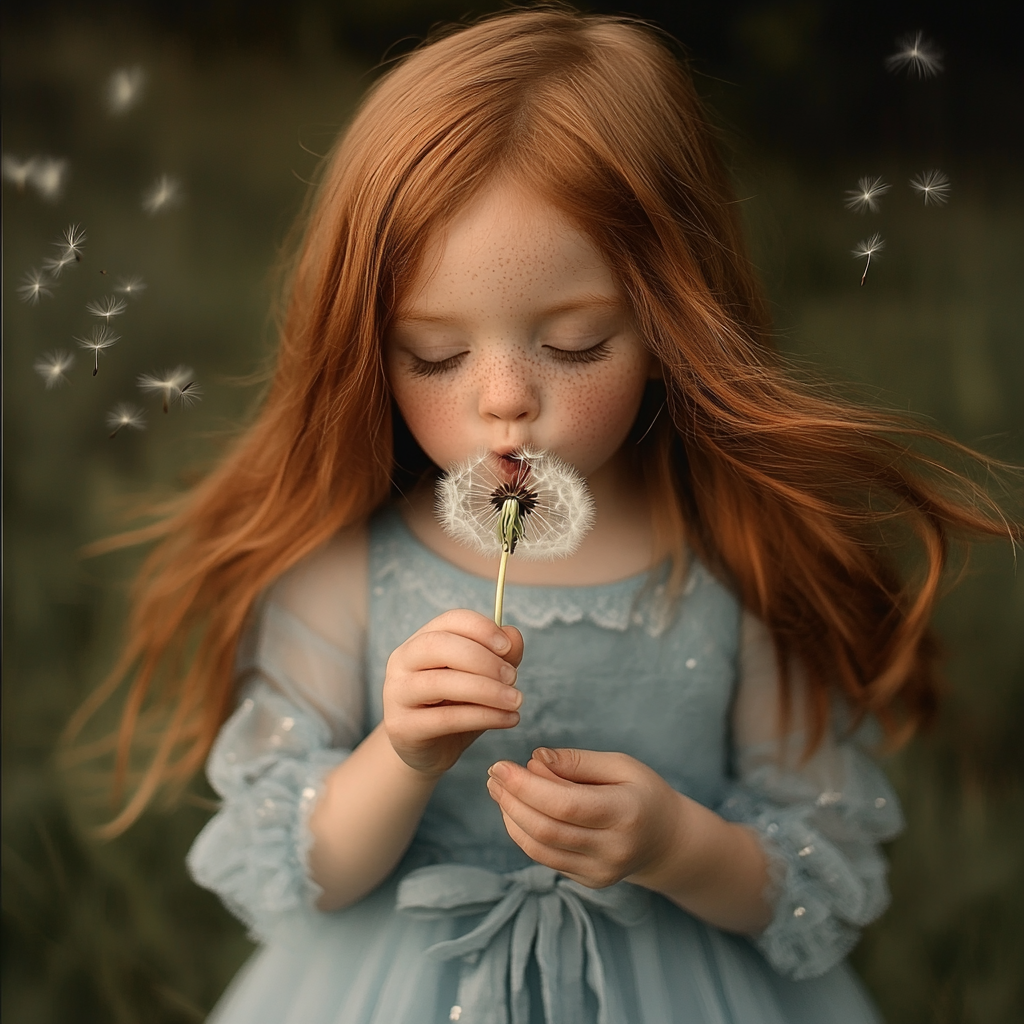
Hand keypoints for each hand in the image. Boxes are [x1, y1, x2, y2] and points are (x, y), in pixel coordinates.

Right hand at [384, 609, 523, 777]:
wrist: (429, 751)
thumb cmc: (456, 706)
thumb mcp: (482, 678)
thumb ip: (499, 655)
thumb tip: (513, 634)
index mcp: (421, 641)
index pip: (450, 620)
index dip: (481, 628)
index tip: (508, 647)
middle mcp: (402, 661)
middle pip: (439, 645)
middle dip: (482, 659)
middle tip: (512, 677)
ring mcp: (396, 693)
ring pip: (441, 682)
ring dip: (486, 690)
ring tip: (515, 700)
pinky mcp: (401, 727)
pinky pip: (445, 719)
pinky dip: (483, 717)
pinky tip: (508, 719)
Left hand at [486, 747, 689, 889]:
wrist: (667, 840)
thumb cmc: (642, 792)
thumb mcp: (620, 764)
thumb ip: (577, 761)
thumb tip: (535, 760)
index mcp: (626, 813)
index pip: (564, 804)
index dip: (526, 786)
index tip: (501, 765)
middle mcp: (613, 849)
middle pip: (546, 828)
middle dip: (512, 800)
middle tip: (493, 774)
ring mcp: (601, 871)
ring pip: (539, 848)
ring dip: (511, 817)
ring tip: (498, 789)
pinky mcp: (589, 881)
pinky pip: (545, 858)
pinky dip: (523, 832)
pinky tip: (515, 810)